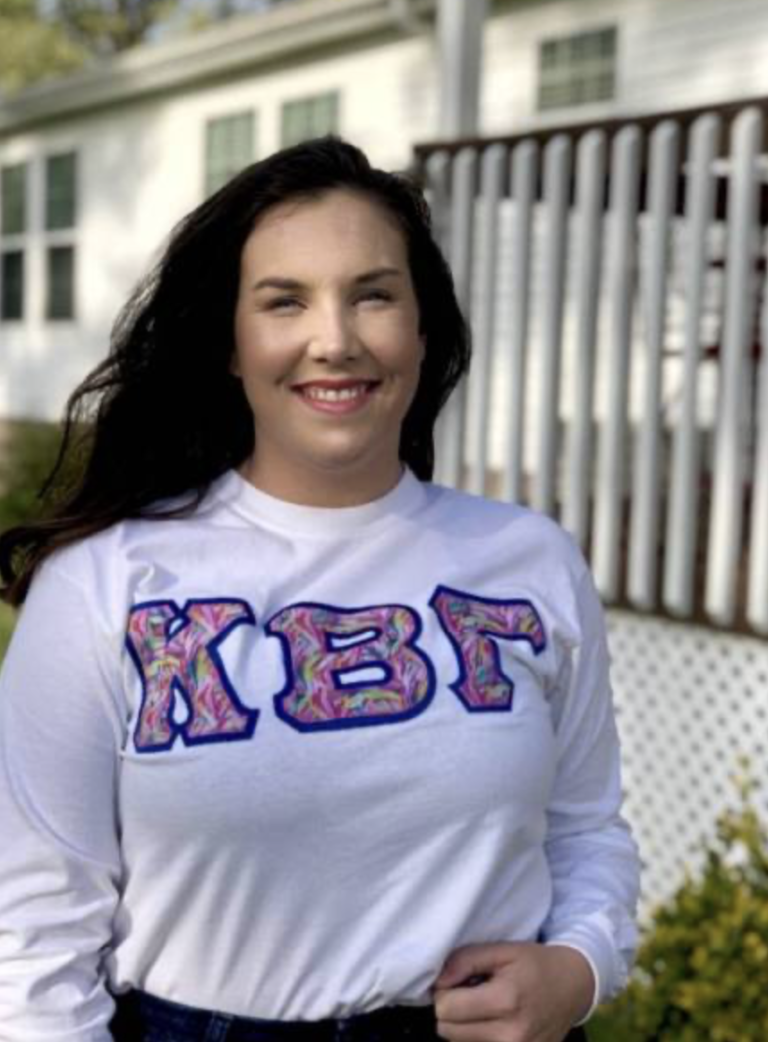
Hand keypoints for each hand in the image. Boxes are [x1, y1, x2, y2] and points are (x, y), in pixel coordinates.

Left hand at [431, 942, 594, 1041]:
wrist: (573, 987)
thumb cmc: (535, 964)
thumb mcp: (502, 950)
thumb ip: (465, 960)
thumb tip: (438, 981)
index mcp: (506, 1001)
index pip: (446, 1009)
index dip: (444, 991)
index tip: (456, 980)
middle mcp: (511, 1035)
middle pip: (448, 1031)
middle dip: (450, 1009)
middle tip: (468, 992)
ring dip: (463, 1024)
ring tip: (483, 1005)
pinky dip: (477, 1035)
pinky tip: (492, 1019)